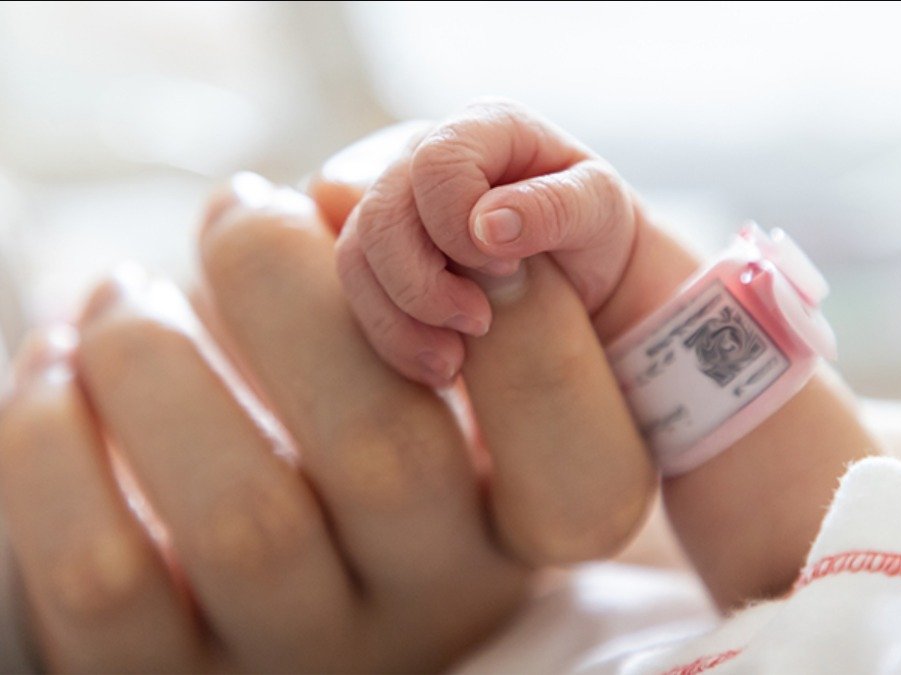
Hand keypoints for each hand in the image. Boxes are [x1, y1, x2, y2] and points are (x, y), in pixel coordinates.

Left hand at [0, 137, 653, 670]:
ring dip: (152, 352)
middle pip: (389, 459)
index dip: (535, 341)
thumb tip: (327, 205)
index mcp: (508, 537)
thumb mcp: (423, 387)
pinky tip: (59, 372)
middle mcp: (421, 606)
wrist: (237, 577)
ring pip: (242, 515)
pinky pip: (104, 569)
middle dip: (290, 289)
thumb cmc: (345, 430)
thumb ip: (420, 298)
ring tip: (122, 294)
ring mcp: (297, 652)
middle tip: (241, 207)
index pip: (587, 476)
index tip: (437, 230)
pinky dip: (50, 439)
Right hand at [333, 99, 639, 386]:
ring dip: (401, 321)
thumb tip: (486, 224)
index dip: (458, 224)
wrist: (584, 273)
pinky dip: (393, 338)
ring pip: (357, 258)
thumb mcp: (600, 210)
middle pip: (381, 216)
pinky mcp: (381, 255)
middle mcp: (425, 156)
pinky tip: (440, 365)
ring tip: (455, 361)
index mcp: (483, 126)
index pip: (436, 164)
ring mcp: (396, 204)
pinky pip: (358, 294)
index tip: (508, 265)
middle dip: (423, 285)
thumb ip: (554, 206)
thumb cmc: (594, 229)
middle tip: (479, 323)